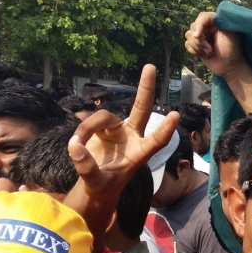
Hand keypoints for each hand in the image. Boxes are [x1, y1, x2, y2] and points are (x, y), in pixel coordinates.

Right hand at [67, 65, 177, 200]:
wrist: (95, 184)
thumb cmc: (103, 186)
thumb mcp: (95, 184)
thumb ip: (87, 168)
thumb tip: (75, 148)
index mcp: (140, 153)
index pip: (156, 140)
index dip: (165, 129)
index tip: (176, 115)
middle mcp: (132, 137)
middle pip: (141, 108)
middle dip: (146, 88)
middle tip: (151, 67)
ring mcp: (118, 129)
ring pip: (103, 117)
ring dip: (87, 129)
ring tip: (77, 146)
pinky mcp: (103, 127)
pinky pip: (90, 121)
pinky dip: (81, 131)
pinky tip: (76, 145)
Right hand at [184, 12, 247, 79]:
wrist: (230, 67)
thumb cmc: (232, 50)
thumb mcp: (228, 34)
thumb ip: (217, 23)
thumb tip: (204, 17)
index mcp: (216, 22)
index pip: (202, 17)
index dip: (198, 25)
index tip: (198, 36)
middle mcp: (207, 27)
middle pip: (193, 27)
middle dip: (200, 41)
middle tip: (210, 50)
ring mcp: (201, 36)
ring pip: (188, 36)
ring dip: (197, 47)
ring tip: (209, 53)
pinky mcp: (197, 45)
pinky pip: (187, 44)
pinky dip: (194, 51)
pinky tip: (204, 55)